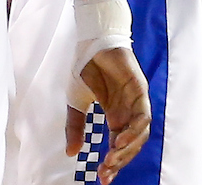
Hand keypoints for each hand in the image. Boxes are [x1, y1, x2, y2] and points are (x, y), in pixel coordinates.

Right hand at [64, 47, 150, 184]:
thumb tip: (70, 153)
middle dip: (120, 160)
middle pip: (131, 144)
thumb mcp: (75, 102)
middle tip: (105, 171)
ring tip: (113, 158)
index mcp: (115, 117)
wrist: (89, 43)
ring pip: (140, 133)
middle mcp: (128, 113)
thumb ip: (74, 126)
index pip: (118, 146)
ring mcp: (136, 103)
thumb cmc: (85, 69)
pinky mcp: (139, 91)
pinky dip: (135, 130)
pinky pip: (142, 115)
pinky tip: (121, 139)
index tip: (102, 177)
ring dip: (128, 148)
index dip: (112, 163)